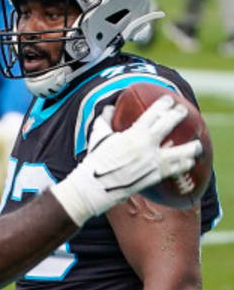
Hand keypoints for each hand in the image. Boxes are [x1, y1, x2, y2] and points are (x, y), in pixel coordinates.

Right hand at [51, 97, 200, 225]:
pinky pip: (174, 169)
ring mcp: (152, 162)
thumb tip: (107, 109)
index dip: (165, 104)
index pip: (155, 112)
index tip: (169, 101)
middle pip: (170, 124)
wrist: (92, 188)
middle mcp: (146, 146)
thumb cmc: (94, 162)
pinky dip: (183, 165)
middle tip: (182, 113)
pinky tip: (188, 162)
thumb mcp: (98, 138)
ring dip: (191, 147)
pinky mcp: (153, 176)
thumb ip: (104, 121)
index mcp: (134, 134)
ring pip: (181, 151)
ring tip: (196, 145)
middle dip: (179, 115)